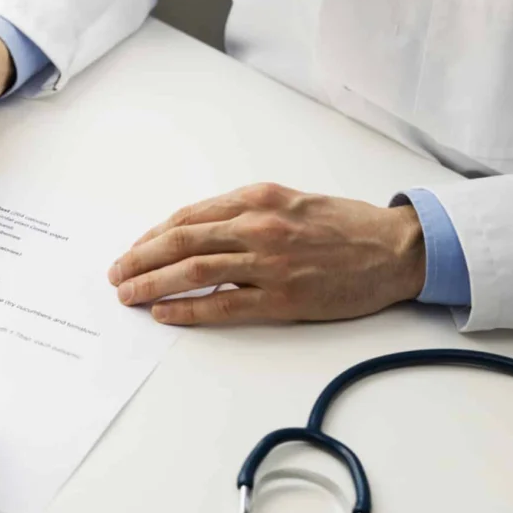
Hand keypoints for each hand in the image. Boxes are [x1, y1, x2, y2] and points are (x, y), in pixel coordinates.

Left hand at [107, 183, 425, 324]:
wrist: (396, 248)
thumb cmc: (345, 225)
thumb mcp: (290, 201)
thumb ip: (245, 213)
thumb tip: (199, 232)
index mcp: (257, 198)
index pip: (187, 217)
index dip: (151, 236)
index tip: (132, 251)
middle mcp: (258, 225)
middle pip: (179, 242)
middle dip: (138, 260)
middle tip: (116, 274)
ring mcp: (269, 263)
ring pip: (192, 272)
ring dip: (151, 284)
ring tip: (128, 295)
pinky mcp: (282, 297)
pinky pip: (221, 306)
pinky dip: (187, 310)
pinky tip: (164, 313)